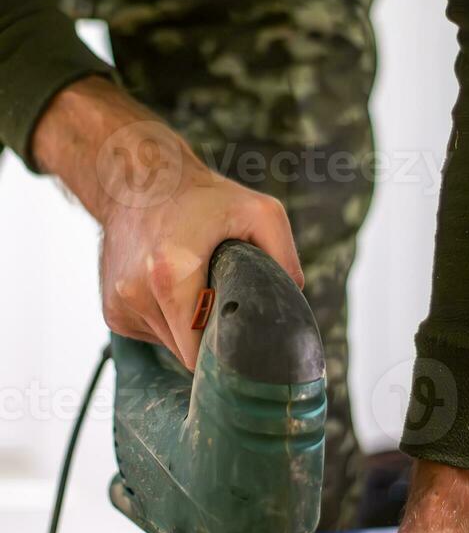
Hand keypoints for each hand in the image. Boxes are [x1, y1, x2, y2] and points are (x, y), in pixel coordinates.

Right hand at [33, 77, 301, 368]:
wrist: (137, 178)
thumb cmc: (203, 198)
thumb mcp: (261, 213)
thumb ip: (284, 261)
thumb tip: (292, 309)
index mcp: (170, 274)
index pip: (199, 354)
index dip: (224, 354)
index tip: (241, 344)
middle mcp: (137, 293)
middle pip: (187, 353)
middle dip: (210, 339)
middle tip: (225, 306)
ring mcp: (120, 305)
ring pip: (170, 346)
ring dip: (189, 330)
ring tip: (196, 289)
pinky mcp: (113, 311)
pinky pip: (153, 335)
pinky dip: (169, 322)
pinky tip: (172, 290)